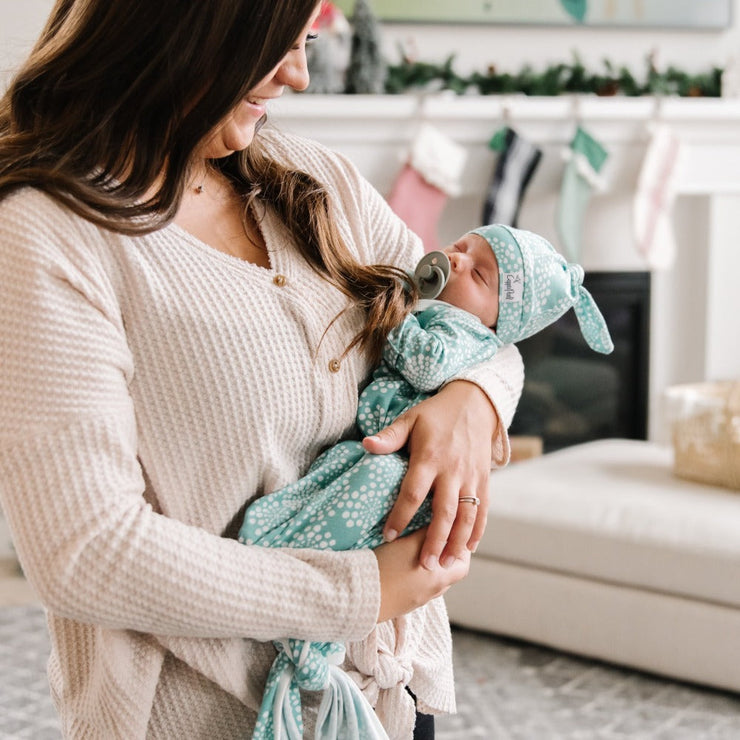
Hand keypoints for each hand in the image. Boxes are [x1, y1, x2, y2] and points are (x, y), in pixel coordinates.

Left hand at [363, 380, 496, 570]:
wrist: (475, 403)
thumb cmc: (436, 414)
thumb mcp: (410, 418)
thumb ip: (389, 436)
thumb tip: (366, 444)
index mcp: (430, 457)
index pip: (413, 492)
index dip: (400, 515)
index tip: (389, 535)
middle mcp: (453, 470)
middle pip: (444, 511)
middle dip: (434, 539)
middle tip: (424, 564)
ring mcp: (471, 477)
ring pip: (467, 515)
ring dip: (457, 542)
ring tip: (445, 564)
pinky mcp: (484, 479)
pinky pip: (483, 509)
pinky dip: (478, 531)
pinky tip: (468, 549)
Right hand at [373, 528, 469, 621]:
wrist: (359, 595)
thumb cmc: (386, 566)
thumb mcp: (410, 543)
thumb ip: (428, 531)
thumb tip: (439, 522)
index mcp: (441, 577)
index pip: (462, 561)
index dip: (459, 545)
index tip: (451, 532)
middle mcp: (433, 591)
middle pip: (450, 573)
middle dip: (445, 555)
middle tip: (435, 538)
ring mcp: (417, 600)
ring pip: (432, 581)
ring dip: (430, 567)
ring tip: (416, 550)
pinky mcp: (401, 605)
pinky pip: (417, 588)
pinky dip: (416, 576)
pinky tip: (402, 565)